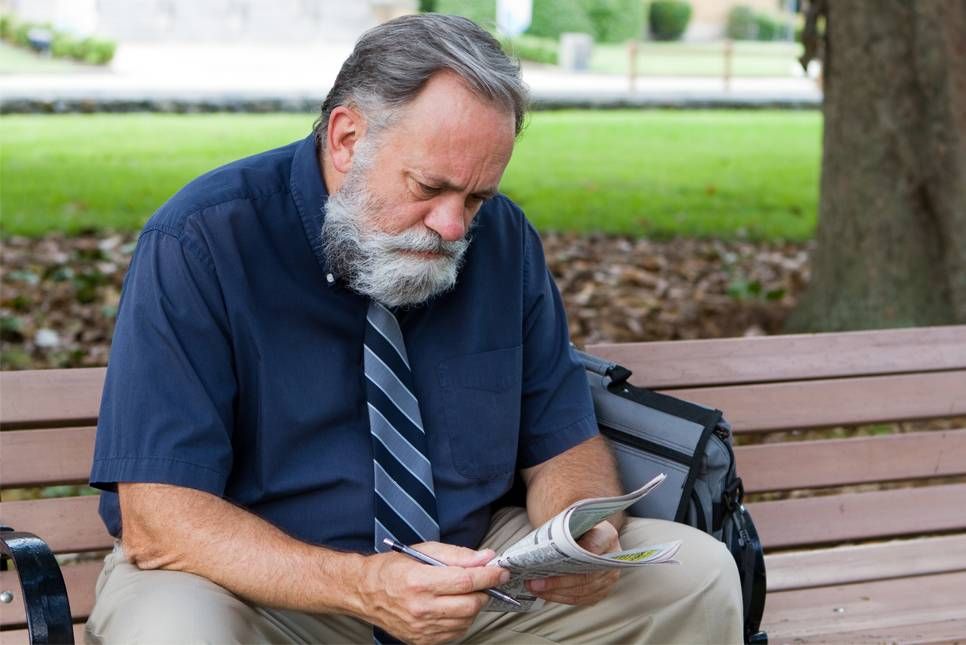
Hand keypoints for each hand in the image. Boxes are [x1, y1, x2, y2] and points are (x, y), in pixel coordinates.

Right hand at [355, 542, 509, 644]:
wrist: (365, 592)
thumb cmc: (393, 568)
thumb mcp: (424, 551)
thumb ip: (457, 555)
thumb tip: (485, 558)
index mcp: (420, 582)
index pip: (465, 580)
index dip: (488, 576)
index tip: (501, 571)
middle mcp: (421, 608)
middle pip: (470, 604)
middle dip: (484, 592)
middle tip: (483, 582)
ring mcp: (421, 628)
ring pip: (465, 621)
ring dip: (473, 606)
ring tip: (463, 593)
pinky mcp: (422, 640)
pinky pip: (454, 633)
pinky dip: (461, 620)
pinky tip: (452, 608)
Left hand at [526, 520, 620, 605]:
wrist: (584, 533)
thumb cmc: (575, 527)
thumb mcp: (571, 521)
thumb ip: (561, 531)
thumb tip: (538, 548)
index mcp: (606, 535)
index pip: (593, 547)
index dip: (574, 556)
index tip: (552, 562)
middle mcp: (612, 558)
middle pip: (585, 576)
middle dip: (557, 581)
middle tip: (534, 582)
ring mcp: (608, 578)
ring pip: (581, 591)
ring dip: (555, 592)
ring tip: (534, 587)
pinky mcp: (600, 591)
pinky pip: (580, 599)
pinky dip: (560, 597)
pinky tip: (544, 593)